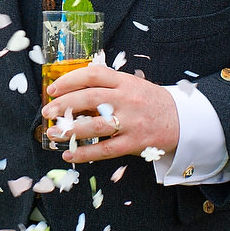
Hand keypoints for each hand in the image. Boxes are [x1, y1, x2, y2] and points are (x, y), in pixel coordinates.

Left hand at [41, 66, 178, 163]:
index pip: (93, 74)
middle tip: (47, 111)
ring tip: (52, 133)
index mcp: (125, 82)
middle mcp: (127, 100)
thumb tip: (71, 96)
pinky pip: (105, 150)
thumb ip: (107, 88)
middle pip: (90, 98)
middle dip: (64, 104)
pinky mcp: (134, 143)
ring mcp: (131, 122)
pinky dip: (85, 154)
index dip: (69, 80)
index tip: (53, 88)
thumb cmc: (150, 103)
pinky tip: (69, 156)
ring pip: (95, 126)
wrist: (183, 121)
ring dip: (69, 130)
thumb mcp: (132, 87)